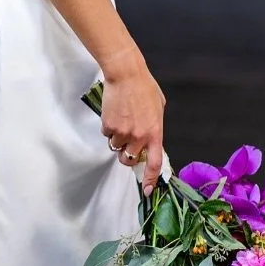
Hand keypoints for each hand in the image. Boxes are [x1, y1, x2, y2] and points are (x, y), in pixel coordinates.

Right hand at [100, 50, 165, 195]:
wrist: (126, 74)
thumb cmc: (144, 88)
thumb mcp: (158, 109)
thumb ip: (155, 127)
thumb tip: (150, 139)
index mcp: (155, 133)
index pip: (154, 163)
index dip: (150, 179)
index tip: (147, 191)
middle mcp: (139, 136)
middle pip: (129, 160)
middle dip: (126, 156)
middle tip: (126, 145)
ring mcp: (123, 132)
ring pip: (115, 147)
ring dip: (117, 139)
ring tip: (120, 120)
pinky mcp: (109, 125)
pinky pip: (106, 134)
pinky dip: (108, 127)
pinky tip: (114, 113)